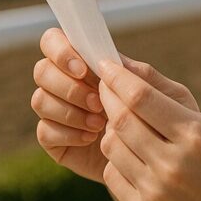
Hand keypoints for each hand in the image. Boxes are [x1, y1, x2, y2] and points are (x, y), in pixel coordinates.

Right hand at [30, 28, 199, 183]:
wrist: (154, 159)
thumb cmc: (159, 119)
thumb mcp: (160, 94)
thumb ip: (139, 74)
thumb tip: (112, 58)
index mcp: (86, 62)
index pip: (53, 41)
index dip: (61, 51)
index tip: (84, 69)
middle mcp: (66, 83)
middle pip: (42, 70)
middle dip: (69, 86)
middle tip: (98, 102)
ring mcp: (57, 111)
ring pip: (40, 99)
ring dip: (70, 110)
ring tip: (100, 123)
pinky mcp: (55, 139)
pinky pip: (44, 130)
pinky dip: (68, 133)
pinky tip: (92, 138)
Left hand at [96, 57, 200, 200]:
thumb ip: (164, 95)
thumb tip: (124, 66)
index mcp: (194, 135)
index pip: (141, 97)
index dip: (117, 77)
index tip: (106, 64)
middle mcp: (173, 163)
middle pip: (121, 119)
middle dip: (107, 96)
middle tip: (105, 86)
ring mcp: (157, 190)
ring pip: (111, 145)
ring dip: (109, 127)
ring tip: (122, 122)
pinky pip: (111, 174)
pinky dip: (115, 158)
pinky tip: (129, 152)